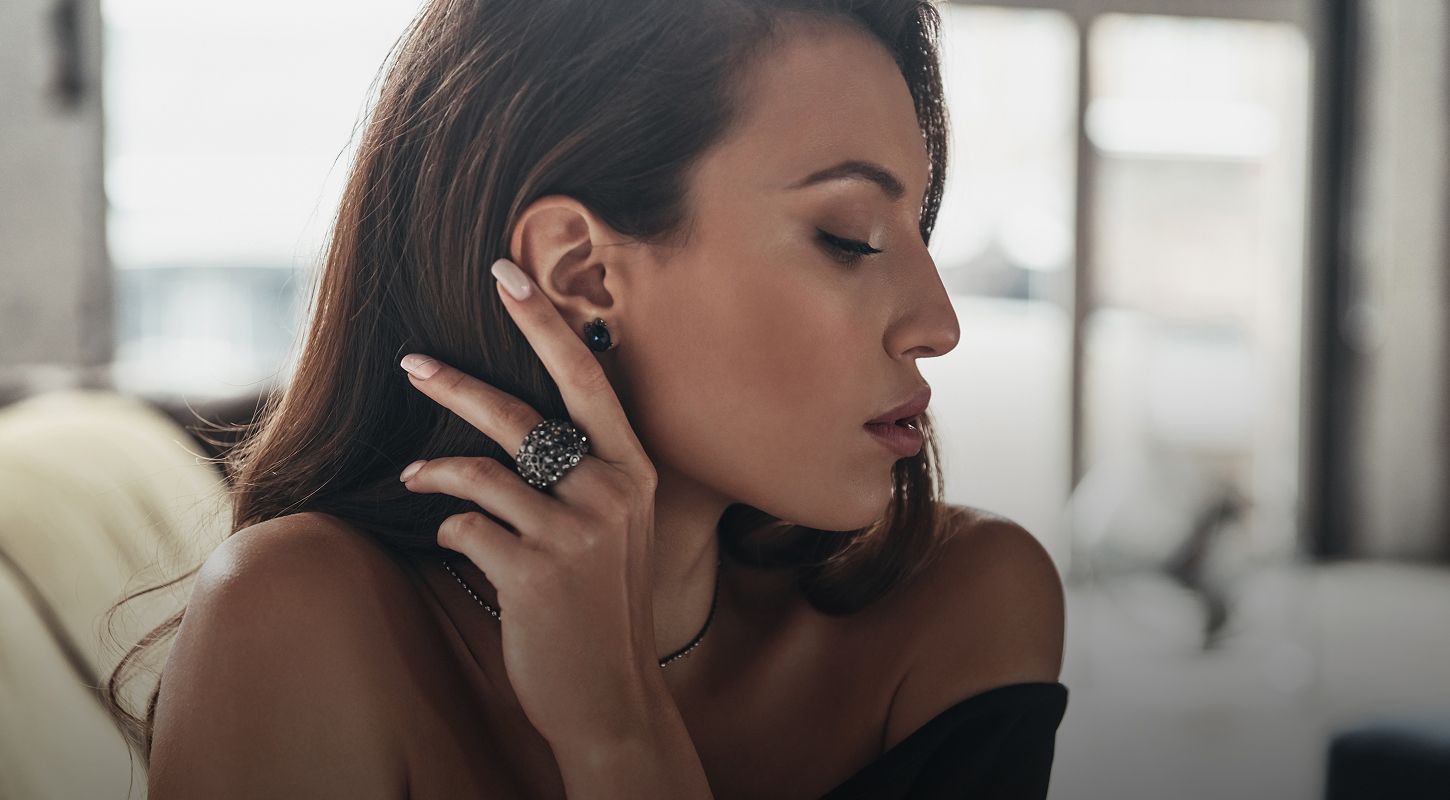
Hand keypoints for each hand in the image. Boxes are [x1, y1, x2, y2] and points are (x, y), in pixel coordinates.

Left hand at [397, 257, 665, 749]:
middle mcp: (612, 492)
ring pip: (482, 471)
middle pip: (523, 414)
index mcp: (635, 470)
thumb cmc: (606, 603)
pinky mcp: (534, 572)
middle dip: (459, 381)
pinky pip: (467, 527)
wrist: (613, 696)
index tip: (506, 274)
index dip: (544, 323)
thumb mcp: (621, 527)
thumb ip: (590, 472)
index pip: (587, 379)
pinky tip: (457, 541)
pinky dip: (451, 528)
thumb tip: (533, 417)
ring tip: (412, 472)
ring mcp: (575, 533)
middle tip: (411, 361)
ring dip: (436, 470)